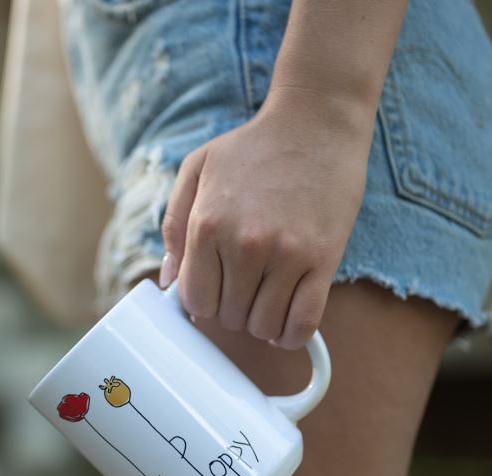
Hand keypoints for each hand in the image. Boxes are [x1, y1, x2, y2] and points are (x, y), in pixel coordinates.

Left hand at [159, 89, 371, 349]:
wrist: (316, 123)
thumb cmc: (253, 147)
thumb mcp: (197, 169)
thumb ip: (174, 224)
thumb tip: (168, 279)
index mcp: (207, 225)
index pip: (194, 298)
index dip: (202, 300)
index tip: (214, 290)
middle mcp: (243, 244)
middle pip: (227, 316)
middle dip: (231, 309)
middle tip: (243, 286)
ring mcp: (286, 255)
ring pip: (263, 326)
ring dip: (261, 321)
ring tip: (266, 296)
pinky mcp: (323, 260)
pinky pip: (303, 323)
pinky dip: (292, 335)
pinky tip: (287, 322)